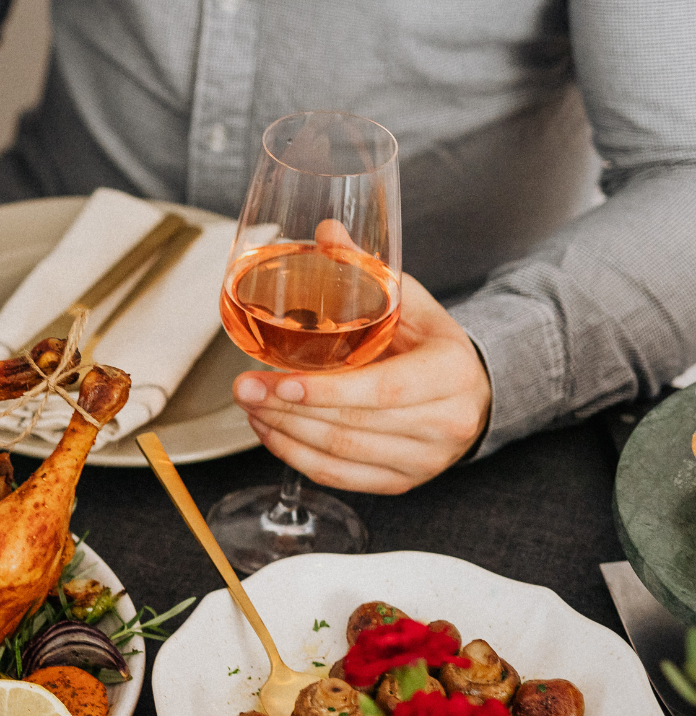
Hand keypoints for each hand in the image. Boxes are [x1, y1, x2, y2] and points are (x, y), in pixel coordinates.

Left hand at [233, 273, 490, 493]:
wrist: (473, 392)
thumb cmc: (432, 343)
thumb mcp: (411, 301)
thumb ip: (366, 269)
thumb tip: (324, 232)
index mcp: (451, 374)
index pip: (383, 389)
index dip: (327, 390)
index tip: (279, 380)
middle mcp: (445, 425)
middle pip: (351, 425)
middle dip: (286, 408)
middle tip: (242, 387)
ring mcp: (424, 461)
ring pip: (339, 454)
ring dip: (283, 431)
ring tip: (248, 405)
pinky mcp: (402, 484)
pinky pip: (338, 477)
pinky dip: (294, 455)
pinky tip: (269, 430)